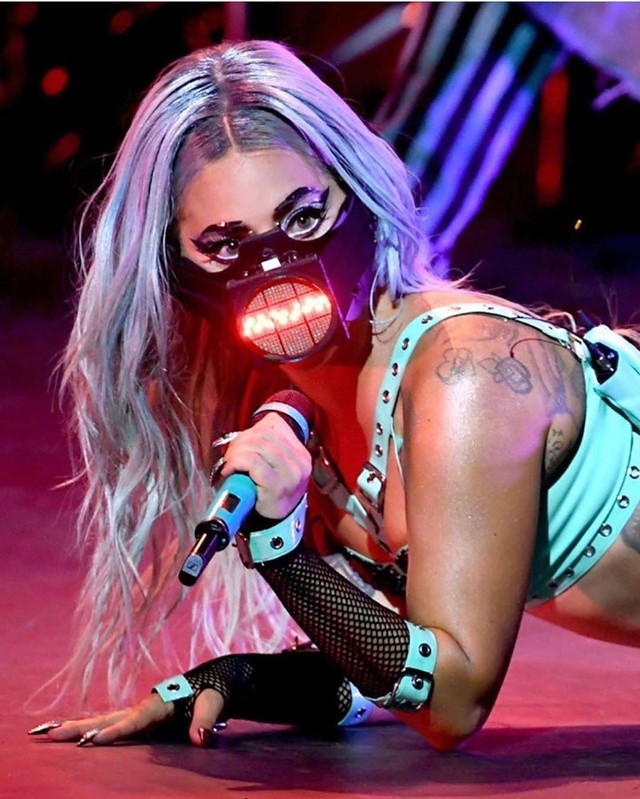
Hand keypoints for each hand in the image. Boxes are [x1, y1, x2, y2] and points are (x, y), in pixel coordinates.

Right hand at [29, 688, 225, 746]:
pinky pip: (111, 724)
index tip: (91, 741)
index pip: (135, 721)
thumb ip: (208, 719)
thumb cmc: (215, 691)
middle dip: (78, 727)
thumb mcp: (215, 702)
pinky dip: (88, 729)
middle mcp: (145, 706)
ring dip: (75, 727)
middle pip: (108, 718)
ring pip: (104, 720)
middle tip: (48, 733)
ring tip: (46, 733)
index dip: (115, 731)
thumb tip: (200, 739)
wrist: (217, 680)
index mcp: (161, 703)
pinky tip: (70, 736)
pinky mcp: (140, 719)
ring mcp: (140, 712)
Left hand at [221, 412, 311, 518]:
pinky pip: (252, 462)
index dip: (251, 430)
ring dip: (236, 452)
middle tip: (230, 455)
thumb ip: (268, 445)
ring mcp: (291, 473)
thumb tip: (248, 431)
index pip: (274, 424)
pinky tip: (230, 470)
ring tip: (230, 463)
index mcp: (300, 451)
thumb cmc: (271, 493)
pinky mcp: (277, 485)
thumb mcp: (277, 466)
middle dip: (240, 441)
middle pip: (263, 434)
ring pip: (257, 446)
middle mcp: (299, 460)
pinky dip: (236, 463)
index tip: (241, 443)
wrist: (276, 524)